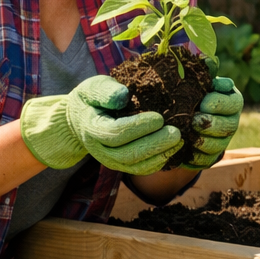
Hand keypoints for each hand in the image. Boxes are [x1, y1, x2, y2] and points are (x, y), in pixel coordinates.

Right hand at [20, 76, 182, 173]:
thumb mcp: (92, 88)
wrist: (80, 120)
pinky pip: (139, 170)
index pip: (116, 133)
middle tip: (176, 133)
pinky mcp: (120, 164)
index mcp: (92, 128)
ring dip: (159, 156)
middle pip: (128, 154)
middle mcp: (99, 150)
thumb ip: (106, 91)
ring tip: (179, 142)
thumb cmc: (90, 100)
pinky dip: (157, 163)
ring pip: (135, 166)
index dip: (138, 127)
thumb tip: (123, 95)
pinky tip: (172, 151)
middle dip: (154, 145)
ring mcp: (109, 160)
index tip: (159, 118)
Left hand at [182, 77, 242, 168]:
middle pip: (228, 127)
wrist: (181, 118)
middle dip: (211, 124)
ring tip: (187, 136)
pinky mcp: (210, 157)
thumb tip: (208, 60)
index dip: (219, 104)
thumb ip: (204, 73)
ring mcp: (223, 141)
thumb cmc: (191, 94)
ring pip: (218, 146)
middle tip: (193, 121)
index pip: (233, 103)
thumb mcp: (198, 82)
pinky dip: (195, 157)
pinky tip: (183, 151)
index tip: (203, 102)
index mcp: (232, 101)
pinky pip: (206, 161)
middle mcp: (232, 122)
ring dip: (203, 142)